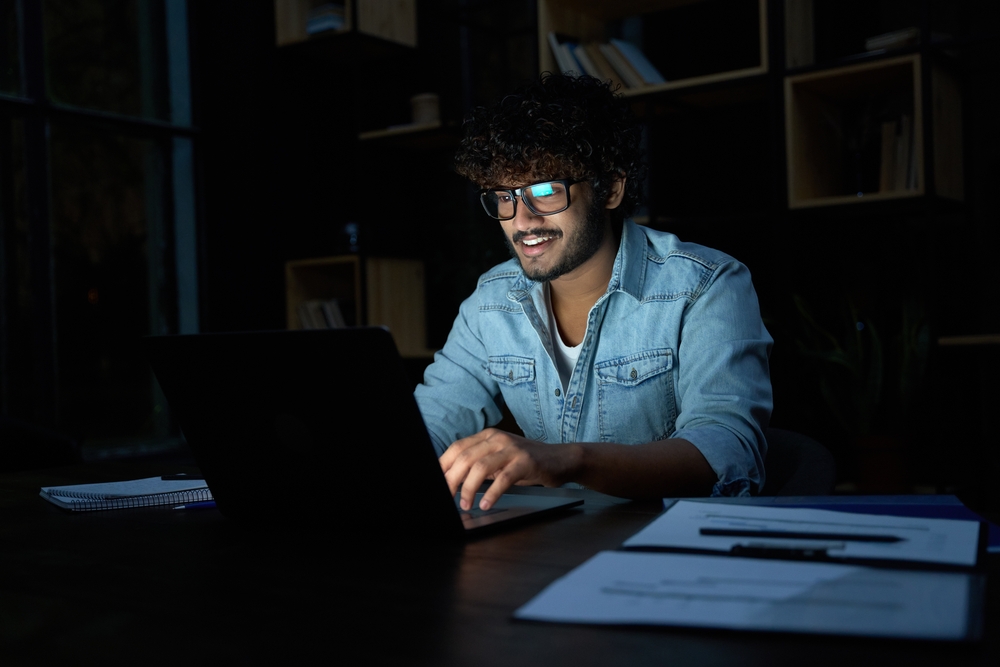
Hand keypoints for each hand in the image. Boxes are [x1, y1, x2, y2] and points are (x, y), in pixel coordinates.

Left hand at [439, 429, 579, 510]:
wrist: (561, 459)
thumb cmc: (527, 462)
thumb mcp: (499, 459)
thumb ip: (478, 464)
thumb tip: (452, 480)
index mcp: (487, 436)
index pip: (457, 448)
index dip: (443, 466)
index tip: (436, 484)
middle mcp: (497, 439)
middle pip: (465, 458)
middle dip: (452, 480)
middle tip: (447, 498)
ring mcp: (512, 449)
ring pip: (480, 467)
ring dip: (469, 488)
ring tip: (466, 504)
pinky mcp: (526, 461)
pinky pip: (504, 478)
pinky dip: (492, 493)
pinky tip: (487, 504)